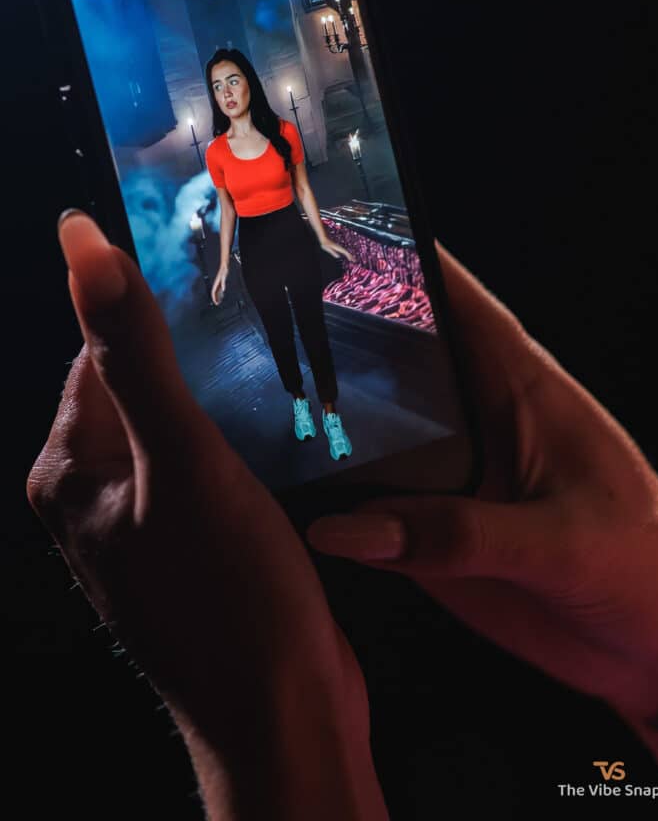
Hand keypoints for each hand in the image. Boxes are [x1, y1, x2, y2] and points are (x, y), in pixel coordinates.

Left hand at [27, 211, 387, 820]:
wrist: (283, 714)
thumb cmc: (231, 596)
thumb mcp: (181, 460)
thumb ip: (134, 353)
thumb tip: (82, 247)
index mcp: (70, 470)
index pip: (102, 354)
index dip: (158, 315)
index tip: (224, 288)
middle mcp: (96, 496)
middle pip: (143, 389)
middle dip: (199, 362)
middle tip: (265, 338)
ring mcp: (145, 525)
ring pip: (181, 429)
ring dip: (225, 403)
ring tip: (279, 386)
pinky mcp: (192, 545)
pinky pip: (208, 469)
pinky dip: (240, 444)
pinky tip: (281, 439)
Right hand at [307, 239, 657, 727]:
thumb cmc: (645, 559)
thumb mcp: (562, 542)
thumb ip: (461, 535)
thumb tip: (350, 526)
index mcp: (518, 387)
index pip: (454, 299)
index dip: (399, 255)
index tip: (336, 222)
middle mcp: (471, 421)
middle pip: (390, 358)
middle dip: (330, 335)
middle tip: (259, 320)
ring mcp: (447, 475)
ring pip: (367, 433)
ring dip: (317, 422)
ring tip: (250, 407)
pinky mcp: (431, 532)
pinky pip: (365, 510)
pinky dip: (325, 503)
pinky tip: (282, 499)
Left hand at [320, 239, 355, 262]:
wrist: (324, 238)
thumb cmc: (325, 243)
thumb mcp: (328, 249)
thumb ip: (333, 252)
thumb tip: (338, 257)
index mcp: (338, 248)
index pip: (345, 252)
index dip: (349, 256)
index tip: (352, 260)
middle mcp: (340, 247)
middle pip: (347, 252)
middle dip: (351, 256)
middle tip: (355, 261)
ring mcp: (339, 247)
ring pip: (346, 252)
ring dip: (349, 255)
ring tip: (352, 259)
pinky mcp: (338, 248)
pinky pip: (344, 251)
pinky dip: (347, 254)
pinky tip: (347, 256)